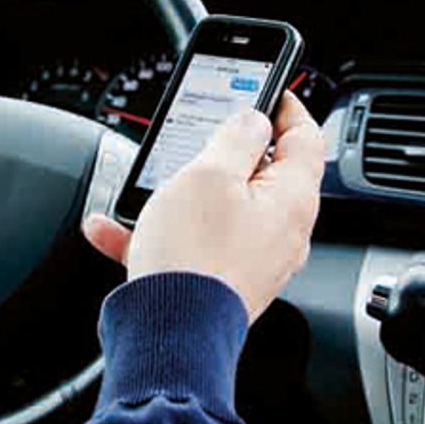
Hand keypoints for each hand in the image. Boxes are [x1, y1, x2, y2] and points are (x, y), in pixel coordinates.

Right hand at [82, 91, 324, 324]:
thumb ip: (235, 137)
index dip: (288, 106)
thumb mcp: (209, 173)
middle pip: (263, 174)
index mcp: (291, 199)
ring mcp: (252, 260)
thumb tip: (253, 119)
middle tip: (203, 132)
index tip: (271, 90)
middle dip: (226, 151)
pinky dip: (158, 232)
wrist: (170, 333)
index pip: (307, 139)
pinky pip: (191, 245)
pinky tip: (117, 227)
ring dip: (182, 192)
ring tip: (147, 185)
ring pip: (220, 210)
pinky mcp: (221, 282)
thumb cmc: (193, 258)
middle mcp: (281, 232)